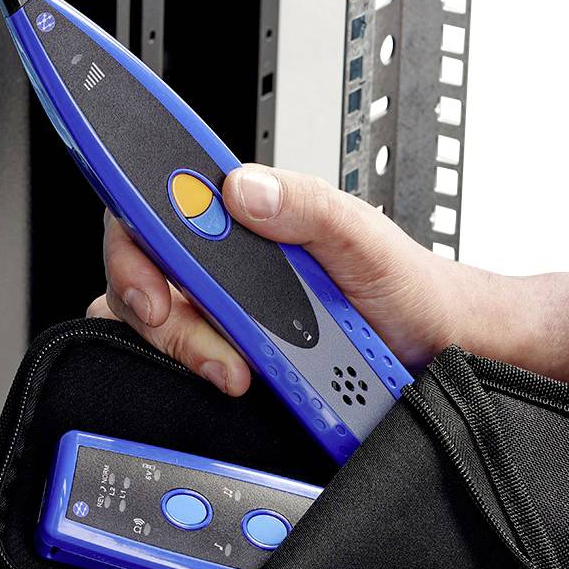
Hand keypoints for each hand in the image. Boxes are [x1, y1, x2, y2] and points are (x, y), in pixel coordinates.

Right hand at [87, 165, 476, 395]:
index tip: (152, 284)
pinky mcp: (229, 351)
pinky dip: (201, 373)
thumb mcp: (363, 236)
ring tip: (243, 370)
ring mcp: (223, 306)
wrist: (433, 350)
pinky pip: (182, 362)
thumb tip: (242, 190)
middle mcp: (224, 257)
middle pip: (143, 270)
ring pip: (156, 322)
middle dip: (163, 314)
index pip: (158, 203)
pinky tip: (240, 379)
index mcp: (246, 213)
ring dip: (189, 350)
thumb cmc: (405, 286)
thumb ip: (307, 205)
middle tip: (210, 343)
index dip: (134, 238)